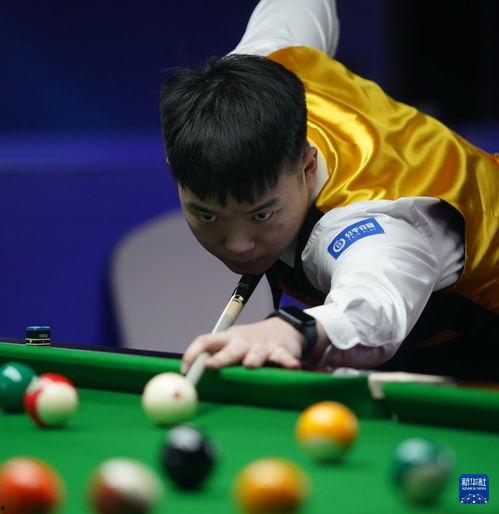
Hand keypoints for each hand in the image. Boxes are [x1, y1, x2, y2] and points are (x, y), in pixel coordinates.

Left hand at [181, 317, 305, 372]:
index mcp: (226, 339)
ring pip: (257, 352)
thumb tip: (185, 378)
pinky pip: (284, 357)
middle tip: (211, 366)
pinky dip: (287, 362)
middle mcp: (243, 341)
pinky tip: (292, 367)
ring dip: (253, 358)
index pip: (205, 341)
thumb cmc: (249, 343)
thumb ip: (213, 357)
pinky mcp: (281, 350)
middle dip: (220, 358)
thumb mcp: (230, 345)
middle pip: (230, 348)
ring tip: (250, 365)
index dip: (193, 353)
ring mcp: (262, 345)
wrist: (282, 329)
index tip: (184, 370)